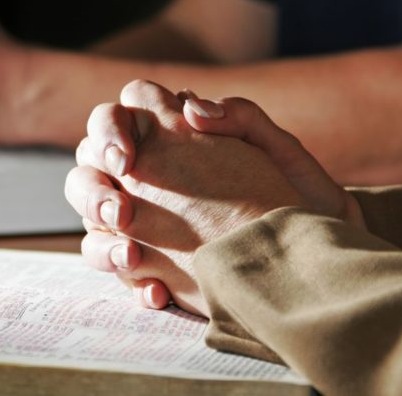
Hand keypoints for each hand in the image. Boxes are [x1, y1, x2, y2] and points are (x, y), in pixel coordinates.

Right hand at [65, 80, 321, 315]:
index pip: (114, 118)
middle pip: (86, 172)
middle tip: (121, 213)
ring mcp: (143, 225)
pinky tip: (158, 292)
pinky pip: (124, 276)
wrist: (314, 250)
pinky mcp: (154, 266)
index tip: (128, 159)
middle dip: (92, 192)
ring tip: (132, 257)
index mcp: (166, 138)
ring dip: (102, 243)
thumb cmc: (297, 191)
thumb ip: (239, 116)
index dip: (109, 132)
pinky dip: (133, 285)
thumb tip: (191, 108)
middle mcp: (145, 179)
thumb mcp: (277, 148)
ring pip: (93, 227)